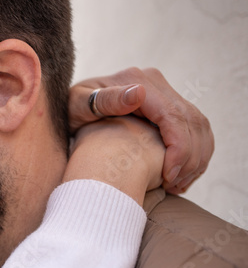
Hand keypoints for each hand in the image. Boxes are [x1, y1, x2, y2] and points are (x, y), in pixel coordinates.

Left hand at [67, 68, 212, 194]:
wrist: (71, 107)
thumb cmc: (69, 110)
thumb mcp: (77, 105)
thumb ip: (105, 100)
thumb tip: (139, 93)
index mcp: (138, 81)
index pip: (173, 116)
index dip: (178, 148)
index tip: (169, 176)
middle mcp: (154, 83)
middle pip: (190, 121)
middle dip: (190, 157)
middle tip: (177, 186)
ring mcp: (163, 92)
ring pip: (198, 124)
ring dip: (196, 156)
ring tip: (180, 184)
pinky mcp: (167, 104)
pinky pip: (194, 127)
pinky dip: (195, 151)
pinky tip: (182, 174)